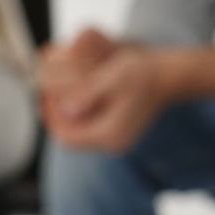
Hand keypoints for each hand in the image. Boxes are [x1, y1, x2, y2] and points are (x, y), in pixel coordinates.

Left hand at [41, 27, 166, 152]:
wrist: (168, 76)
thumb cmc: (144, 72)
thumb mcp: (114, 77)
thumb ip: (89, 93)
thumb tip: (66, 108)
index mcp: (111, 134)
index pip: (67, 137)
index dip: (51, 117)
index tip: (46, 94)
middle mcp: (112, 142)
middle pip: (69, 138)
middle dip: (55, 115)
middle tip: (48, 93)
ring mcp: (115, 138)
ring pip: (77, 134)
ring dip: (64, 115)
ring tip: (58, 94)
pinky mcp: (117, 131)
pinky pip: (87, 129)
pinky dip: (77, 114)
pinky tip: (75, 97)